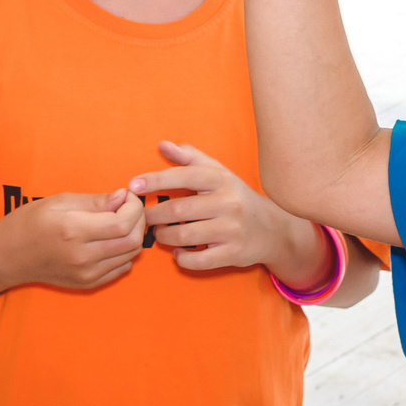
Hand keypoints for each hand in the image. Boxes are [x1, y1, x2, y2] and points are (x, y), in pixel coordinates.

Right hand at [0, 188, 147, 292]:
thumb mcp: (58, 202)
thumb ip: (94, 201)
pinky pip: (122, 268)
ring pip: (131, 255)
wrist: (6, 257)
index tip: (127, 195)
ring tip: (120, 220)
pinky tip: (111, 239)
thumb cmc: (28, 223)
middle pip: (132, 240)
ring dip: (133, 235)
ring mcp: (86, 274)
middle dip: (138, 220)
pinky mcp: (87, 284)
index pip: (123, 223)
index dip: (134, 207)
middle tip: (128, 207)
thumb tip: (123, 197)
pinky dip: (125, 251)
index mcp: (73, 230)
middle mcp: (82, 256)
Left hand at [131, 140, 326, 283]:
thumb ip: (189, 157)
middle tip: (145, 218)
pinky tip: (178, 253)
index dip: (155, 180)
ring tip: (159, 234)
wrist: (272, 229)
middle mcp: (228, 203)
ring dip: (163, 236)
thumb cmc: (236, 197)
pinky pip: (197, 260)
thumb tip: (162, 145)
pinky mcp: (233, 254)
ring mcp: (231, 230)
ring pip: (184, 235)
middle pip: (178, 209)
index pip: (183, 176)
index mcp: (221, 180)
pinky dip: (181, 258)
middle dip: (154, 215)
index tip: (133, 186)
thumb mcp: (218, 173)